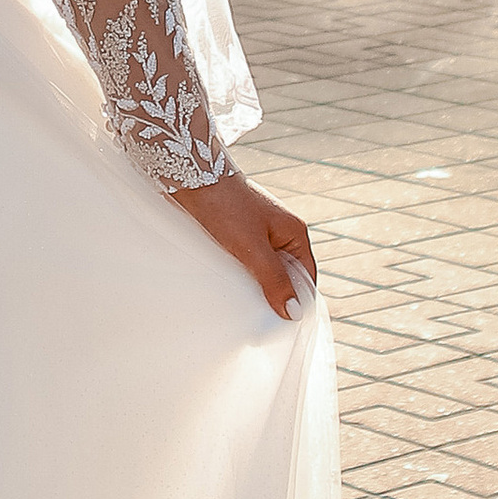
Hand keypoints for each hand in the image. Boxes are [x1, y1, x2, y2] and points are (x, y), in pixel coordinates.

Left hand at [169, 168, 317, 322]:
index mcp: (294, 233)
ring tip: (243, 303)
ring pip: (264, 266)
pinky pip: (246, 258)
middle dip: (275, 294)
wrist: (191, 174)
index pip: (306, 277)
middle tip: (259, 319)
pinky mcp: (237, 229)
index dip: (297, 300)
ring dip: (256, 283)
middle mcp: (281, 231)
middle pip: (286, 273)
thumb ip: (274, 280)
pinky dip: (241, 272)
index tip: (282, 324)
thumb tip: (293, 313)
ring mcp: (259, 230)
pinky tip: (229, 282)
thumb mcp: (252, 249)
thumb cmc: (224, 207)